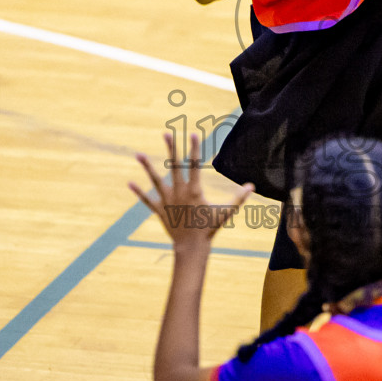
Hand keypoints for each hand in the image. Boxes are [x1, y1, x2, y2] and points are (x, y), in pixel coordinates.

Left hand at [129, 132, 252, 252]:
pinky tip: (130, 183)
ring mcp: (167, 201)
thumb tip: (251, 186)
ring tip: (138, 154)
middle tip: (166, 133)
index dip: (194, 148)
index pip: (194, 164)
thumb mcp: (225, 212)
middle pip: (174, 166)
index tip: (193, 134)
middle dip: (170, 149)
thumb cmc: (209, 229)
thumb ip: (238, 198)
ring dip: (147, 167)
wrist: (192, 247)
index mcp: (194, 190)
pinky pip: (147, 200)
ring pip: (156, 180)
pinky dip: (139, 192)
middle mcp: (179, 192)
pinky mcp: (160, 211)